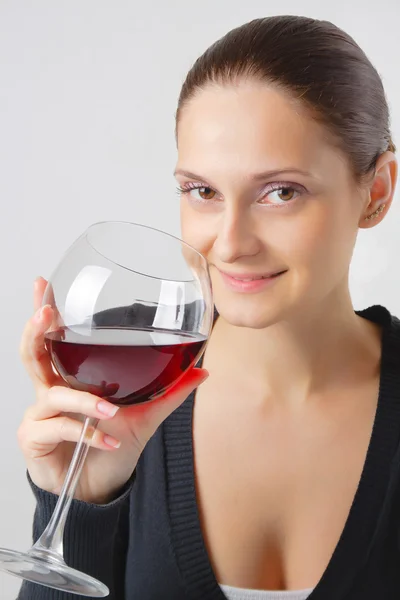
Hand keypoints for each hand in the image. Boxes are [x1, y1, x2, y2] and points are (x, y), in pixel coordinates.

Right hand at [18, 277, 207, 503]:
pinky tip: (107, 440)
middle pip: (32, 353)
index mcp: (71, 377)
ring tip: (110, 411)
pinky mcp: (35, 439)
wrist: (101, 486)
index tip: (43, 283)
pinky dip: (88, 433)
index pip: (52, 339)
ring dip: (84, 400)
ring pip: (54, 393)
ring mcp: (39, 414)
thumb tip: (202, 371)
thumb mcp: (145, 415)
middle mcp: (50, 390)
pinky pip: (61, 427)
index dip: (43, 311)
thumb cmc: (113, 445)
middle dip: (36, 330)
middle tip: (47, 315)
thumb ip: (170, 391)